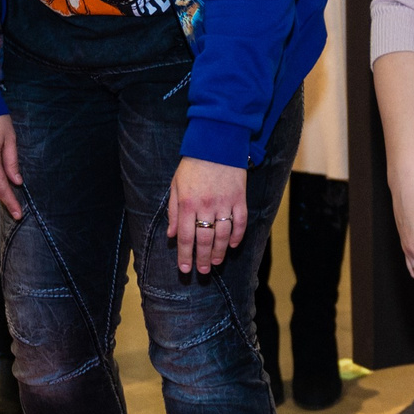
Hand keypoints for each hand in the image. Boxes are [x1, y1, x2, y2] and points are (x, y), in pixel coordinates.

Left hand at [167, 156, 248, 272]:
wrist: (217, 142)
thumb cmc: (193, 164)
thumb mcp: (176, 185)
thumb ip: (173, 212)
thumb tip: (172, 235)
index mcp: (187, 203)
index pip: (186, 236)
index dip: (185, 255)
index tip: (185, 269)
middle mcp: (206, 206)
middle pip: (205, 240)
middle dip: (203, 258)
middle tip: (203, 270)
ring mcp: (225, 202)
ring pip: (223, 234)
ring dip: (220, 251)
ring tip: (216, 262)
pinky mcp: (240, 198)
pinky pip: (241, 222)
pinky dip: (238, 236)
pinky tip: (233, 245)